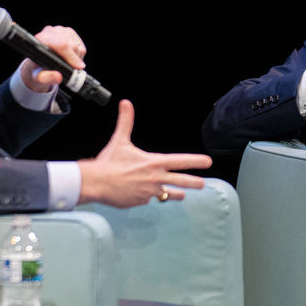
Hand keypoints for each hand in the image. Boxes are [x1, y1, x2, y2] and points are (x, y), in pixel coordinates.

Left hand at [19, 25, 87, 92]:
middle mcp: (49, 32)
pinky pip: (80, 44)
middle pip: (71, 44)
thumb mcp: (38, 77)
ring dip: (77, 57)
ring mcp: (60, 30)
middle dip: (75, 59)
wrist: (38, 65)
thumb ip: (47, 78)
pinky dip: (79, 54)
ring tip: (70, 64)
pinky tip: (72, 59)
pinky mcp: (68, 32)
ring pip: (77, 44)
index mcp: (40, 40)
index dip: (71, 56)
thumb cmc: (37, 70)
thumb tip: (58, 76)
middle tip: (73, 69)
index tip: (78, 67)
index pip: (61, 45)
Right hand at [77, 100, 212, 207]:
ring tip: (181, 195)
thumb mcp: (120, 140)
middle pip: (182, 182)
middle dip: (194, 183)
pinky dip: (146, 196)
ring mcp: (149, 192)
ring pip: (168, 194)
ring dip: (175, 194)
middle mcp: (155, 179)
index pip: (180, 161)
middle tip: (203, 184)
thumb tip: (126, 103)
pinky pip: (148, 199)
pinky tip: (139, 192)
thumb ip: (126, 121)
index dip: (196, 161)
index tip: (208, 162)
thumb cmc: (109, 162)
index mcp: (154, 163)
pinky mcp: (141, 202)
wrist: (97, 183)